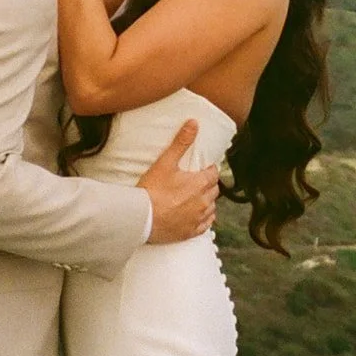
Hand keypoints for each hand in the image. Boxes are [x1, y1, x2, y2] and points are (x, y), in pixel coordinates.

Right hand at [137, 120, 220, 243]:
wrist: (140, 219)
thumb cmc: (152, 190)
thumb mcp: (165, 162)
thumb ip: (181, 142)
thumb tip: (194, 123)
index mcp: (201, 184)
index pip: (214, 173)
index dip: (209, 169)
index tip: (202, 168)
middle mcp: (204, 202)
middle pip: (214, 190)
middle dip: (208, 184)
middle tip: (197, 180)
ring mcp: (198, 218)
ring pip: (211, 207)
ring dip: (207, 201)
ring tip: (195, 197)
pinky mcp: (191, 232)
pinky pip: (206, 224)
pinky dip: (203, 218)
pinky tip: (197, 215)